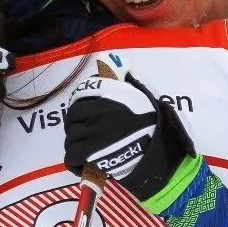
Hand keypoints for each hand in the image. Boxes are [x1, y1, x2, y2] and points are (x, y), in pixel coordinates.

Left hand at [63, 55, 194, 201]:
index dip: (78, 104)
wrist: (156, 147)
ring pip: (70, 138)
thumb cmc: (150, 121)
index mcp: (106, 95)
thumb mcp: (137, 93)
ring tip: (83, 149)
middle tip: (82, 131)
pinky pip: (72, 156)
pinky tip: (81, 163)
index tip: (81, 112)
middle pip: (72, 118)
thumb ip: (121, 80)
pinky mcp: (90, 154)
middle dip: (75, 124)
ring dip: (75, 143)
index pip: (81, 95)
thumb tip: (108, 63)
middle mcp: (95, 112)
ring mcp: (91, 133)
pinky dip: (74, 161)